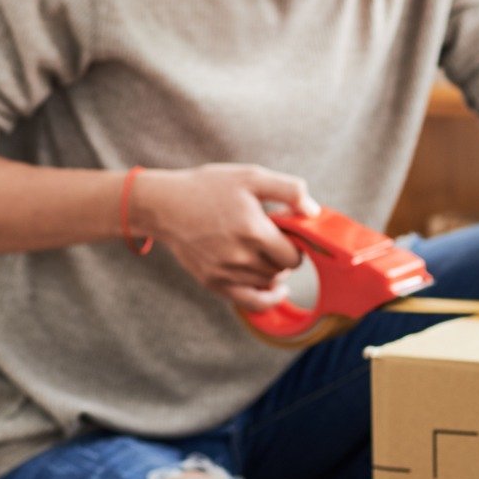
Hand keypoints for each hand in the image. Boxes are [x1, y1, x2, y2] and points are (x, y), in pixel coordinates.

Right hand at [129, 165, 317, 311]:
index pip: (294, 254)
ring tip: (265, 253)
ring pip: (268, 283)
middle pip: (282, 270)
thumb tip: (314, 212)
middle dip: (284, 255)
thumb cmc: (208, 187)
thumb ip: (289, 190)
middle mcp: (240, 256)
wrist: (164, 206)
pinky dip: (267, 298)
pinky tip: (276, 290)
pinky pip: (250, 302)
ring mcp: (225, 272)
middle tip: (272, 239)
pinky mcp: (213, 282)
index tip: (286, 232)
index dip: (296, 243)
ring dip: (274, 271)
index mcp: (253, 229)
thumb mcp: (250, 176)